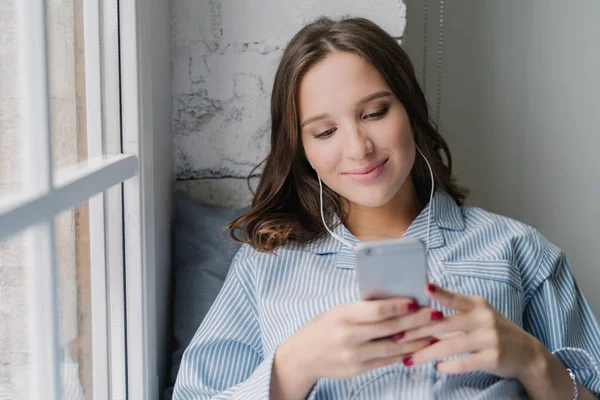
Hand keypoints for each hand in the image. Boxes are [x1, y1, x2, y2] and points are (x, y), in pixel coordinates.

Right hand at [281, 297, 439, 381]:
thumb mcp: (339, 311)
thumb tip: (396, 302)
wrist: (302, 356)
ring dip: (416, 341)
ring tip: (434, 333)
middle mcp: (348, 337)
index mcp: (343, 316)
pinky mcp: (357, 370)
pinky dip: (403, 354)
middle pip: (389, 329)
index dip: (398, 306)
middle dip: (415, 321)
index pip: (375, 310)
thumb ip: (363, 310)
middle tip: (434, 314)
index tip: (416, 301)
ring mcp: (353, 356)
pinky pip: (386, 361)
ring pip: (392, 348)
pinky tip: (417, 348)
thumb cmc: (323, 327)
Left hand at [398, 282, 545, 379]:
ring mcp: (489, 338)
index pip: (454, 298)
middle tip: (397, 337)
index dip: (439, 292)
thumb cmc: (494, 331)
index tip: (423, 287)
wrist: (528, 354)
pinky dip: (448, 366)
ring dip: (426, 354)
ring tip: (409, 360)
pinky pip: (465, 363)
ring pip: (450, 346)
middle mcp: (483, 318)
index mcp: (477, 305)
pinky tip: (437, 368)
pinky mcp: (493, 358)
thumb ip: (455, 311)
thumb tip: (423, 309)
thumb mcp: (479, 315)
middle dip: (417, 332)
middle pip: (443, 324)